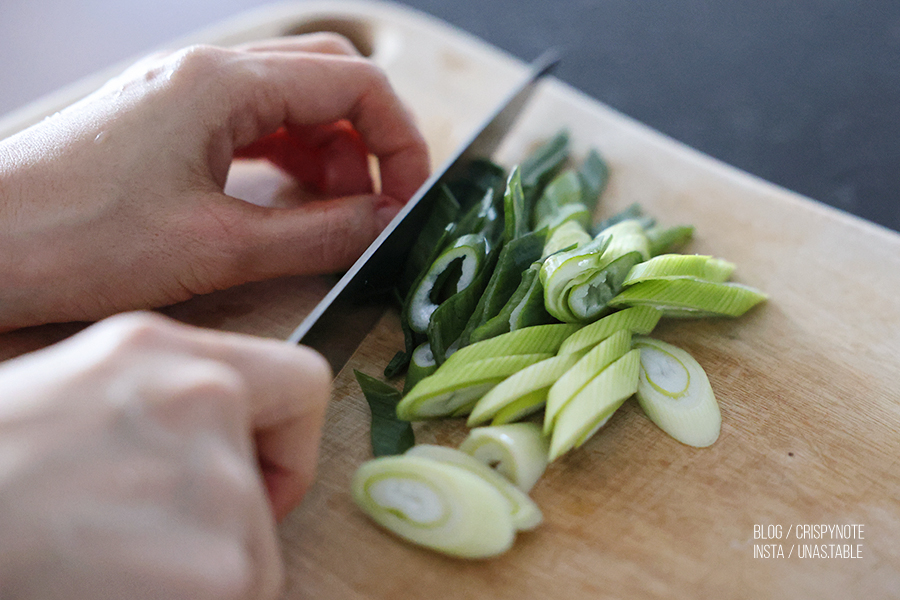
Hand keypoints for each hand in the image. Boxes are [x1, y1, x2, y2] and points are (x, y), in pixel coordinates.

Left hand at [0, 33, 429, 329]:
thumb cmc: (74, 241)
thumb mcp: (217, 248)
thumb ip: (318, 235)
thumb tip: (385, 226)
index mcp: (222, 84)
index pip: (354, 83)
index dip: (400, 140)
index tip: (410, 199)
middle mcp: (205, 73)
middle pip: (328, 77)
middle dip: (370, 139)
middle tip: (379, 204)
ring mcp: (183, 94)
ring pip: (292, 99)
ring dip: (331, 152)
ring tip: (337, 215)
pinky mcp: (166, 123)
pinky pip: (252, 122)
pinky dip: (289, 158)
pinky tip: (290, 203)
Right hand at [0, 311, 329, 598]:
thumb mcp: (71, 401)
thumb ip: (159, 413)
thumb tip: (217, 450)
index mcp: (158, 351)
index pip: (301, 380)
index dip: (285, 440)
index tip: (251, 478)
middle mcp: (198, 397)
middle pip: (268, 485)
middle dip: (228, 526)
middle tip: (151, 548)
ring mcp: (213, 482)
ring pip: (254, 555)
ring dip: (198, 576)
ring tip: (110, 573)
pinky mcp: (219, 569)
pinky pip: (240, 596)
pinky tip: (114, 591)